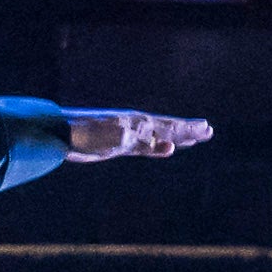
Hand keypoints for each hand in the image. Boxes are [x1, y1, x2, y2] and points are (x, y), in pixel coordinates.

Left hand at [64, 110, 212, 160]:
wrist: (63, 136)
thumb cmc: (90, 135)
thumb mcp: (119, 140)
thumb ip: (145, 144)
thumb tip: (170, 147)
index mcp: (139, 123)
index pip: (171, 126)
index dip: (189, 129)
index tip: (207, 127)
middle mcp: (137, 127)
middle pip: (169, 129)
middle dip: (188, 131)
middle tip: (208, 131)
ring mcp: (129, 136)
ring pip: (159, 137)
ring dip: (176, 138)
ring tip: (192, 138)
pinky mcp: (119, 146)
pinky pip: (146, 147)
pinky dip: (159, 147)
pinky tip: (165, 149)